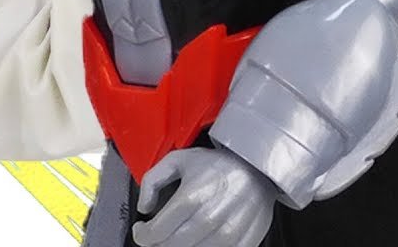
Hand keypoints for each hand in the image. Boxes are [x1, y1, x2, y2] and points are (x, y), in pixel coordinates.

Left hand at [131, 147, 276, 246]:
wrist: (256, 168)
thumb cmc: (216, 165)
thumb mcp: (176, 160)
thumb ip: (152, 181)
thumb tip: (144, 206)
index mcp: (191, 196)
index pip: (158, 230)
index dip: (143, 235)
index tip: (141, 230)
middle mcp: (211, 216)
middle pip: (173, 245)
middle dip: (158, 243)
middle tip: (155, 236)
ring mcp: (230, 231)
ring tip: (175, 237)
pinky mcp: (245, 241)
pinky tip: (196, 240)